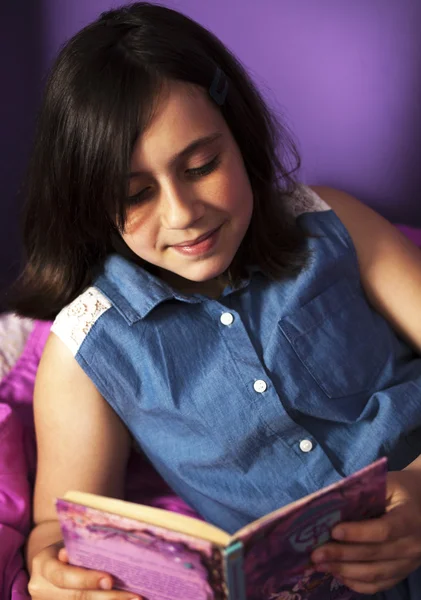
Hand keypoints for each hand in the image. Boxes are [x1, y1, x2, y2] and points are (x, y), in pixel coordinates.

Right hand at [28, 541, 141, 599]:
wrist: (54, 559)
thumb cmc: (70, 544)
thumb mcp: (72, 540)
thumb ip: (83, 547)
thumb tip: (108, 550)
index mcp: (43, 565)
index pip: (63, 576)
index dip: (86, 580)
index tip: (110, 580)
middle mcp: (41, 588)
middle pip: (75, 598)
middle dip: (106, 597)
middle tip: (134, 596)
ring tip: (134, 599)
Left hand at [310, 470, 420, 593]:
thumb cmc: (400, 489)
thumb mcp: (387, 483)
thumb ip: (362, 491)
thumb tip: (327, 502)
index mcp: (409, 518)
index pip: (384, 531)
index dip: (358, 533)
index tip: (333, 531)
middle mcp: (413, 545)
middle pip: (375, 555)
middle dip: (342, 555)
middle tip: (316, 554)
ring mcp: (409, 562)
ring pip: (376, 574)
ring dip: (345, 571)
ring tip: (320, 565)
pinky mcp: (403, 572)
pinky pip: (380, 584)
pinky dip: (357, 583)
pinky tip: (337, 574)